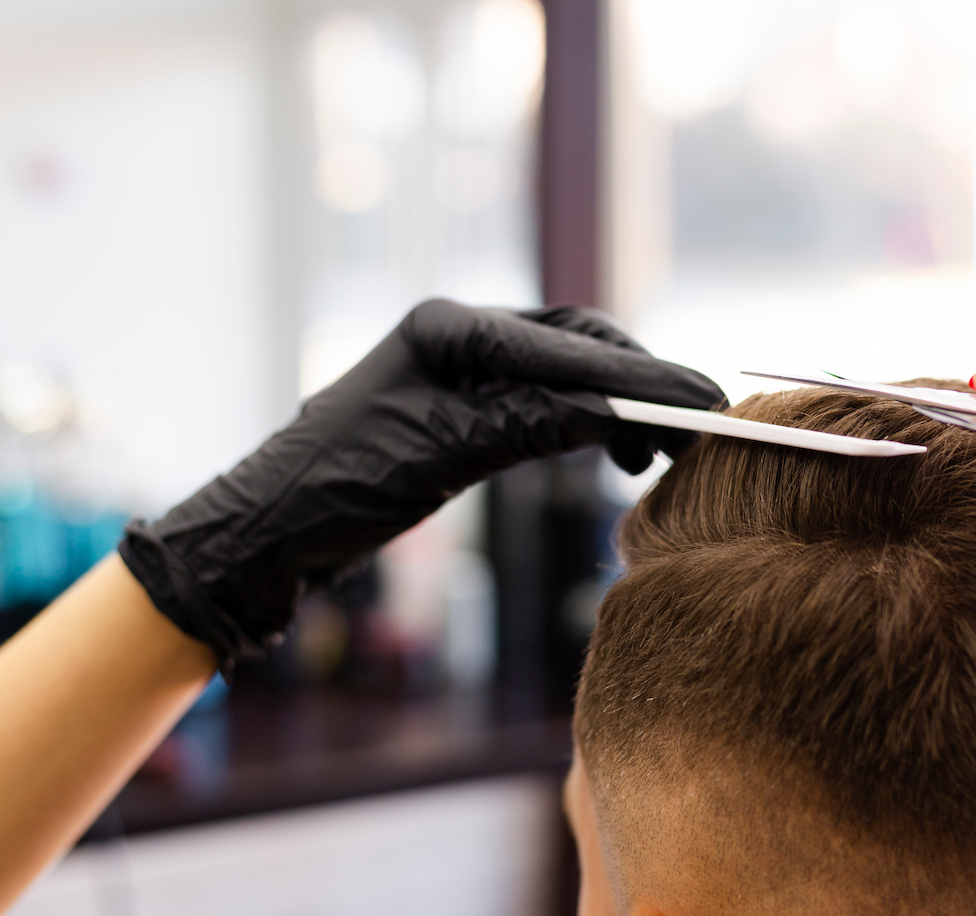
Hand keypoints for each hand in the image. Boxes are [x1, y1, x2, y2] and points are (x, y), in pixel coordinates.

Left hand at [119, 299, 725, 665]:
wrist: (271, 529)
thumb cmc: (337, 487)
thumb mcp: (445, 453)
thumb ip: (534, 424)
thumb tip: (621, 416)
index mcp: (448, 327)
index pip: (567, 347)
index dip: (641, 377)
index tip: (703, 400)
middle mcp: (460, 334)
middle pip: (578, 346)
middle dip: (639, 386)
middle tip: (699, 426)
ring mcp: (464, 368)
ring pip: (568, 374)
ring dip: (618, 408)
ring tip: (654, 455)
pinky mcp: (466, 405)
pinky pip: (547, 403)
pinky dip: (586, 425)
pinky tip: (612, 452)